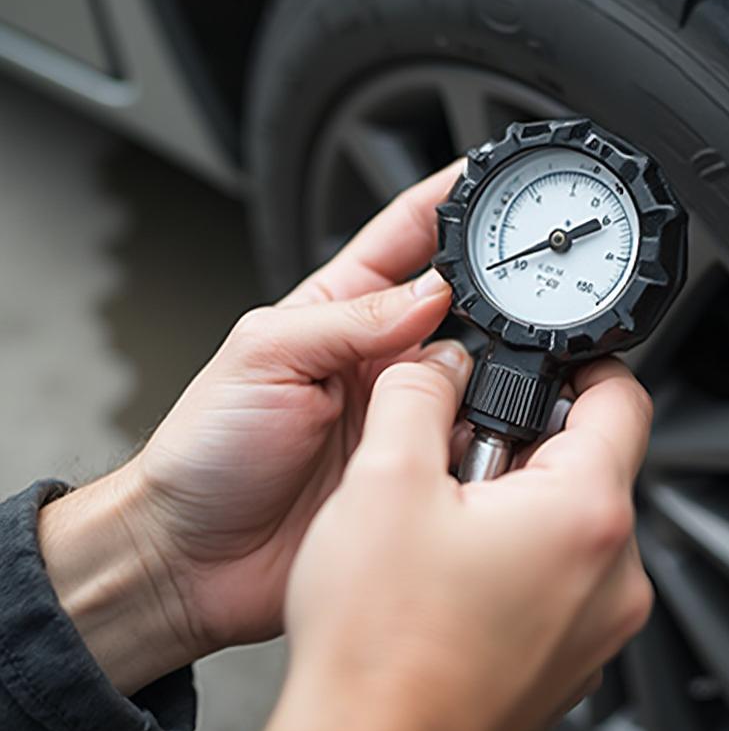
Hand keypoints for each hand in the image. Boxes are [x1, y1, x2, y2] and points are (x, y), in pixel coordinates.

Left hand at [39, 161, 463, 694]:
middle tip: (531, 273)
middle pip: (461, 299)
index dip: (453, 199)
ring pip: (481, 365)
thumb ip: (350, 319)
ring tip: (514, 352)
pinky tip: (502, 418)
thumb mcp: (264, 354)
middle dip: (498, 280)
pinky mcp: (418, 463)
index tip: (495, 173)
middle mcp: (382, 352)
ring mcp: (404, 409)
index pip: (409, 232)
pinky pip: (476, 432)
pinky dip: (498, 424)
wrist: (195, 557)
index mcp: (341, 306)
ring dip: (502, 357)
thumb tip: (430, 291)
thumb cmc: (209, 448)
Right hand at [254, 354, 653, 730]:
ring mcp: (597, 626)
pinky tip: (455, 576)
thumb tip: (442, 361)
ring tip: (447, 526)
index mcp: (587, 515)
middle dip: (524, 440)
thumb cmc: (380, 649)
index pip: (624, 396)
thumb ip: (419, 391)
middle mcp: (613, 576)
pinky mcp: (570, 659)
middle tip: (457, 457)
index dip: (581, 363)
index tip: (544, 361)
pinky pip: (561, 576)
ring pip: (571, 520)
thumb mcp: (384, 478)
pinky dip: (518, 556)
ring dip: (516, 500)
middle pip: (592, 460)